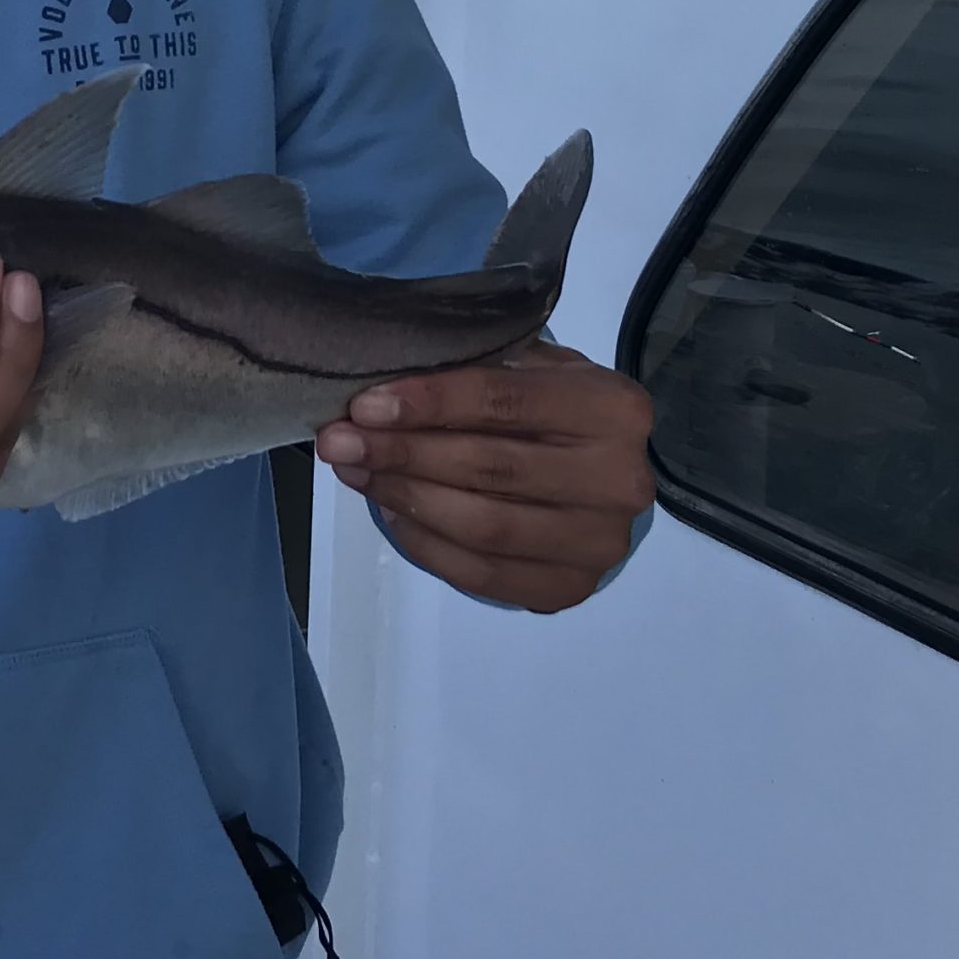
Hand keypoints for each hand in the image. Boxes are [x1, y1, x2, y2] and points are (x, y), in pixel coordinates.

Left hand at [316, 342, 652, 611]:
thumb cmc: (555, 409)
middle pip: (490, 468)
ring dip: (406, 499)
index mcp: (612, 409)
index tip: (364, 406)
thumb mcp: (534, 370)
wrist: (607, 475)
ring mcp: (598, 543)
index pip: (504, 401)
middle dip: (403, 454)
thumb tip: (380, 391)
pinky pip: (482, 574)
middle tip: (340, 442)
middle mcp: (618, 480)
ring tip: (357, 473)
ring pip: (483, 527)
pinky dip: (425, 543)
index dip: (429, 403)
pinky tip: (391, 510)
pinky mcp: (570, 588)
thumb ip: (477, 371)